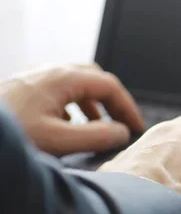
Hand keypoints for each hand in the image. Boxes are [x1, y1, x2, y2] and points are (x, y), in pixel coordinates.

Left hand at [0, 64, 143, 155]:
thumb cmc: (10, 135)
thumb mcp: (58, 141)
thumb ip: (97, 136)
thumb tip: (121, 132)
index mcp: (62, 79)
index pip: (110, 85)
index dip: (128, 107)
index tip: (136, 128)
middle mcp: (49, 72)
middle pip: (95, 78)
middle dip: (112, 101)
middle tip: (121, 123)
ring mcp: (34, 79)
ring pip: (76, 83)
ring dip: (94, 103)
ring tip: (99, 126)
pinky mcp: (23, 90)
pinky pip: (58, 90)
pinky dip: (74, 105)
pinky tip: (68, 126)